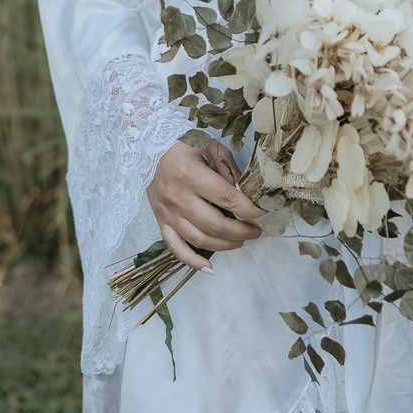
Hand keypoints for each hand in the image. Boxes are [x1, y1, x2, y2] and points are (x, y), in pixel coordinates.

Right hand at [146, 137, 262, 272]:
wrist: (147, 148)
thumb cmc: (182, 145)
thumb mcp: (209, 147)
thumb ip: (229, 169)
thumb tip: (247, 193)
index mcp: (191, 175)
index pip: (227, 198)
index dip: (249, 210)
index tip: (265, 214)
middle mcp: (178, 197)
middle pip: (215, 224)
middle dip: (242, 231)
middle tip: (257, 230)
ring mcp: (168, 213)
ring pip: (199, 239)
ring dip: (225, 245)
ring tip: (242, 240)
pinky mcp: (161, 222)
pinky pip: (176, 248)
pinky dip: (193, 261)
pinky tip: (210, 267)